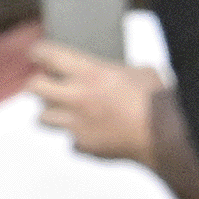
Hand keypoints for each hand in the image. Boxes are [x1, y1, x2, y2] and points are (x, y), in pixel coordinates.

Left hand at [26, 39, 164, 166]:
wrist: (164, 137)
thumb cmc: (157, 100)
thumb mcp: (139, 71)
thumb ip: (116, 71)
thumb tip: (114, 73)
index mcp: (91, 73)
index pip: (49, 56)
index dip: (39, 52)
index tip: (36, 53)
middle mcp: (77, 98)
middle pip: (34, 88)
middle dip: (37, 83)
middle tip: (45, 82)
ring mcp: (76, 125)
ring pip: (42, 118)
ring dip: (51, 111)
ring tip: (65, 108)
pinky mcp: (83, 146)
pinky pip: (70, 140)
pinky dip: (77, 136)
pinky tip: (93, 131)